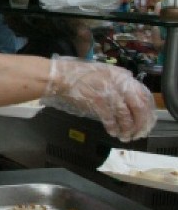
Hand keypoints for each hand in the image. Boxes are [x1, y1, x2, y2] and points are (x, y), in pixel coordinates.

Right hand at [41, 56, 155, 141]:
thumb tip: (132, 97)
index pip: (144, 96)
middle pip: (138, 108)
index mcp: (123, 77)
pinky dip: (112, 127)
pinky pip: (110, 118)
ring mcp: (108, 92)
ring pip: (125, 115)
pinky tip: (113, 132)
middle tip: (138, 134)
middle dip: (140, 124)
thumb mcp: (105, 73)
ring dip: (127, 128)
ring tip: (125, 136)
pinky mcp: (97, 101)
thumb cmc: (81, 75)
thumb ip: (120, 83)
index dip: (147, 112)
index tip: (146, 123)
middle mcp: (119, 84)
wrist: (62, 76)